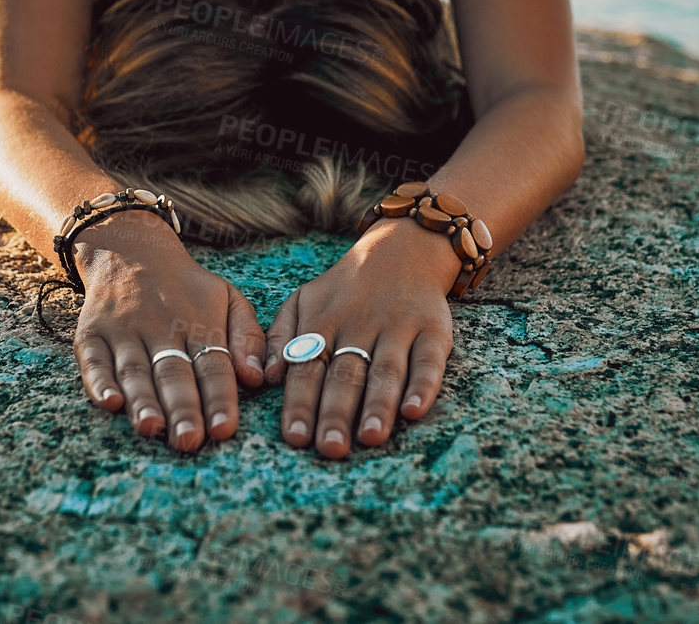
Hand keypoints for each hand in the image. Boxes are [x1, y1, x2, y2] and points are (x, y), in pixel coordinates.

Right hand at [69, 211, 265, 451]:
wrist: (130, 250)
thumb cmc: (187, 288)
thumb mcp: (227, 297)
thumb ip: (247, 336)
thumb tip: (255, 378)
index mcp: (198, 324)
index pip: (212, 366)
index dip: (219, 399)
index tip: (225, 430)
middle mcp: (160, 328)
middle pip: (173, 372)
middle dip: (182, 408)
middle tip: (190, 440)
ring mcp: (123, 330)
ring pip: (135, 369)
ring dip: (143, 400)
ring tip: (152, 427)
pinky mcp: (92, 333)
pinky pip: (93, 360)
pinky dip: (99, 382)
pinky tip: (109, 402)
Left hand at [263, 217, 457, 457]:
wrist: (403, 249)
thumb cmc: (345, 289)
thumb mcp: (303, 300)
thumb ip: (280, 337)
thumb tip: (266, 377)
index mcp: (323, 322)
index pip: (308, 367)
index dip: (301, 403)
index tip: (295, 438)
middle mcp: (359, 325)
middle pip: (345, 373)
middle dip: (336, 412)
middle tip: (330, 449)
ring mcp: (397, 326)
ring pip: (386, 369)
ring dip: (378, 404)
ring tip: (370, 437)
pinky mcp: (433, 328)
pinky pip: (429, 359)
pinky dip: (423, 384)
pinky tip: (414, 410)